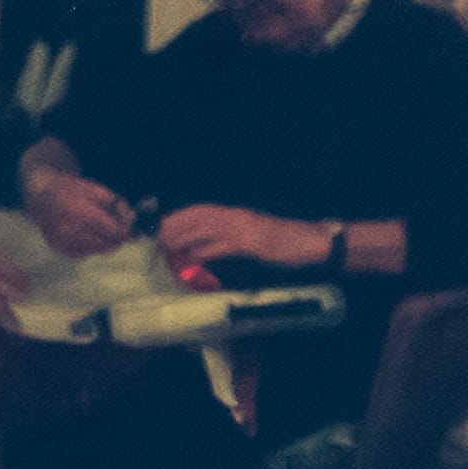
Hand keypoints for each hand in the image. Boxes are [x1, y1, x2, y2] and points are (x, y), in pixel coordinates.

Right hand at [21, 168, 133, 256]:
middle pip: (109, 243)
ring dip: (108, 241)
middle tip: (121, 223)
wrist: (40, 195)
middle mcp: (69, 231)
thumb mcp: (95, 187)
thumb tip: (130, 220)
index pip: (113, 231)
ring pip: (100, 250)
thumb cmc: (69, 188)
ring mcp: (62, 242)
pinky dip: (94, 245)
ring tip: (104, 226)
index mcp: (79, 213)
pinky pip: (87, 253)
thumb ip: (115, 203)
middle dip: (119, 235)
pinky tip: (90, 232)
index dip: (126, 226)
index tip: (128, 220)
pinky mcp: (59, 249)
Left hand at [156, 205, 333, 270]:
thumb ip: (229, 241)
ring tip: (166, 247)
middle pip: (198, 216)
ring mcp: (245, 228)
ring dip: (185, 237)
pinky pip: (224, 245)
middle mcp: (237, 216)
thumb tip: (201, 249)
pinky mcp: (253, 242)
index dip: (179, 217)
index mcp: (236, 214)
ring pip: (206, 228)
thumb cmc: (285, 243)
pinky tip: (192, 258)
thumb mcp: (253, 239)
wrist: (313, 242)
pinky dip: (206, 251)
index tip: (160, 227)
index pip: (200, 210)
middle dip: (175, 226)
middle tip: (154, 238)